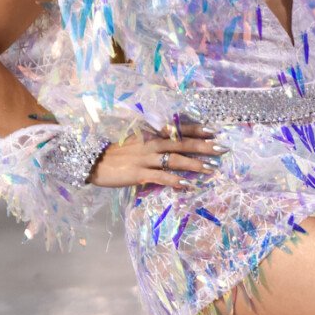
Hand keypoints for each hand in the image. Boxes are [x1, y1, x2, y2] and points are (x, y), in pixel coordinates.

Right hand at [89, 123, 227, 189]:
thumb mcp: (134, 140)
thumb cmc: (114, 151)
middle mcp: (151, 144)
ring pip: (176, 160)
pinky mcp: (139, 174)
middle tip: (222, 148)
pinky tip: (188, 185)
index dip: (196, 129)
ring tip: (212, 169)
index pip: (178, 129)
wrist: (92, 161)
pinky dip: (176, 181)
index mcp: (150, 134)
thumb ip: (152, 139)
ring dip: (195, 164)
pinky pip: (161, 177)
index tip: (214, 130)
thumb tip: (171, 140)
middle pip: (182, 143)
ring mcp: (145, 159)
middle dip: (204, 146)